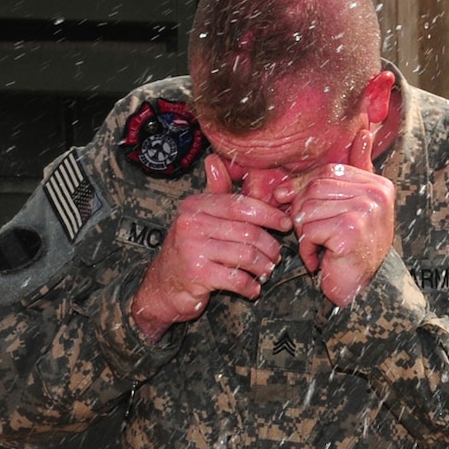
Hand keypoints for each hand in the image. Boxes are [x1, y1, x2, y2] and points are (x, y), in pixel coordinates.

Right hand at [130, 155, 289, 341]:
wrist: (163, 284)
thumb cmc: (189, 248)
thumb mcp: (198, 216)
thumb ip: (214, 192)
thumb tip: (214, 160)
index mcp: (195, 205)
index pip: (241, 205)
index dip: (269, 214)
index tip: (285, 223)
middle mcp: (191, 223)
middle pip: (248, 232)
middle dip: (269, 246)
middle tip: (276, 256)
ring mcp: (193, 248)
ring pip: (246, 256)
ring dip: (263, 267)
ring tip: (266, 271)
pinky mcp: (197, 274)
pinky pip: (237, 279)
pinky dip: (250, 286)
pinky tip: (253, 289)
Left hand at [291, 125, 396, 307]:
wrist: (362, 291)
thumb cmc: (353, 249)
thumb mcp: (356, 206)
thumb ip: (356, 172)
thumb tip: (365, 132)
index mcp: (378, 184)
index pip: (326, 172)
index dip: (305, 191)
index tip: (301, 208)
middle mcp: (377, 195)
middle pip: (314, 188)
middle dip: (305, 214)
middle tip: (314, 235)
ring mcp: (366, 212)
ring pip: (309, 209)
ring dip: (306, 234)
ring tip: (320, 248)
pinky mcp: (351, 231)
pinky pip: (310, 229)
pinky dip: (307, 249)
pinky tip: (321, 260)